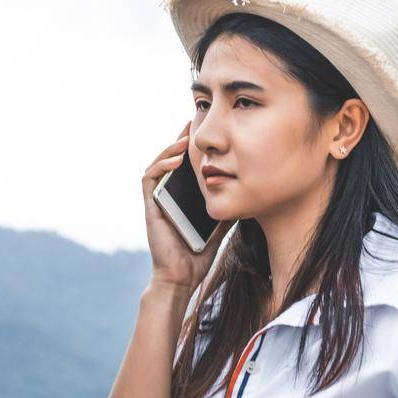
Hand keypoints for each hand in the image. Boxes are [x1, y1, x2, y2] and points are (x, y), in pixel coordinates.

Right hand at [140, 121, 234, 295]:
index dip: (193, 145)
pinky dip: (161, 166)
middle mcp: (168, 195)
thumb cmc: (198, 254)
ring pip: (159, 164)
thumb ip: (227, 205)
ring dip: (170, 148)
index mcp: (182, 196)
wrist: (182, 276)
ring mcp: (158, 200)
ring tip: (186, 137)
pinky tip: (177, 159)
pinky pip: (150, 179)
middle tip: (195, 120)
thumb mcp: (221, 223)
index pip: (185, 164)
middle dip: (181, 138)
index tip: (207, 130)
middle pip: (171, 158)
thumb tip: (247, 188)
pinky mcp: (150, 206)